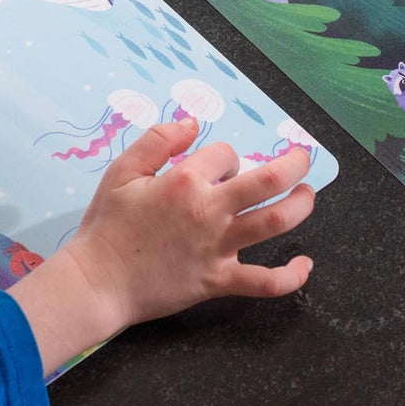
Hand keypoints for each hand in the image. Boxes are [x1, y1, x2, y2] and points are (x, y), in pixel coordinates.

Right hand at [9, 119, 315, 374]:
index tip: (215, 169)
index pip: (225, 155)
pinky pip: (264, 282)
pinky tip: (305, 265)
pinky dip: (290, 276)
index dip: (224, 157)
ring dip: (301, 205)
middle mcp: (209, 210)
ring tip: (307, 194)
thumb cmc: (107, 226)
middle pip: (269, 180)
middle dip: (293, 164)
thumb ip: (157, 140)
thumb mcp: (122, 171)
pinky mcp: (218, 281)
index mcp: (185, 181)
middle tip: (302, 158)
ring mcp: (218, 247)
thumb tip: (193, 123)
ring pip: (275, 222)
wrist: (97, 282)